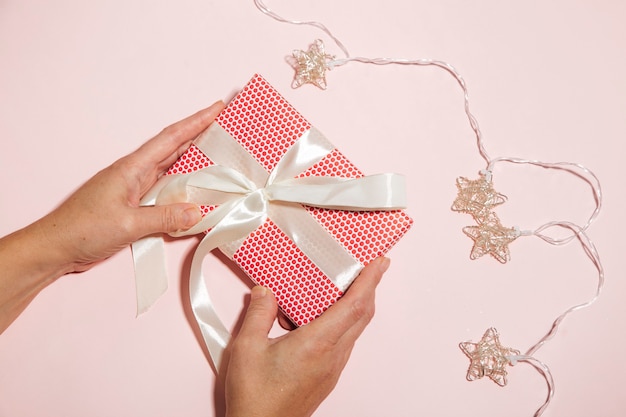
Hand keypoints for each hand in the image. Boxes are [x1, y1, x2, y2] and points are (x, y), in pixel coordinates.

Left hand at [0, 102, 223, 331]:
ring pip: (172, 172)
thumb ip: (164, 218)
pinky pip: (165, 193)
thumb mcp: (128, 224)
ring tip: (220, 159)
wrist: (55, 247)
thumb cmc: (82, 229)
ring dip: (195, 164)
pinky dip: (183, 191)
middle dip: (201, 137)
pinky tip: (196, 195)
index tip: (217, 108)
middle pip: (175, 150)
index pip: (171, 138)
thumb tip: (198, 212)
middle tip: (227, 131)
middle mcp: (136, 174)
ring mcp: (135, 190)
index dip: (196, 122)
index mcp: (133, 168)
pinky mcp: (135, 206)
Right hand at [224, 257, 389, 416]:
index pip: (355, 305)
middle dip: (371, 288)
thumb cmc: (255, 396)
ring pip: (354, 329)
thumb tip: (265, 292)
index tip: (379, 263)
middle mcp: (332, 355)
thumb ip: (258, 314)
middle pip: (362, 315)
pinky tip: (320, 319)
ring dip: (356, 305)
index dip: (370, 281)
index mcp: (317, 343)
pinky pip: (343, 342)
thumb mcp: (247, 348)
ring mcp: (333, 368)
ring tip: (342, 288)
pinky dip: (341, 322)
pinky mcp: (327, 376)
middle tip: (372, 268)